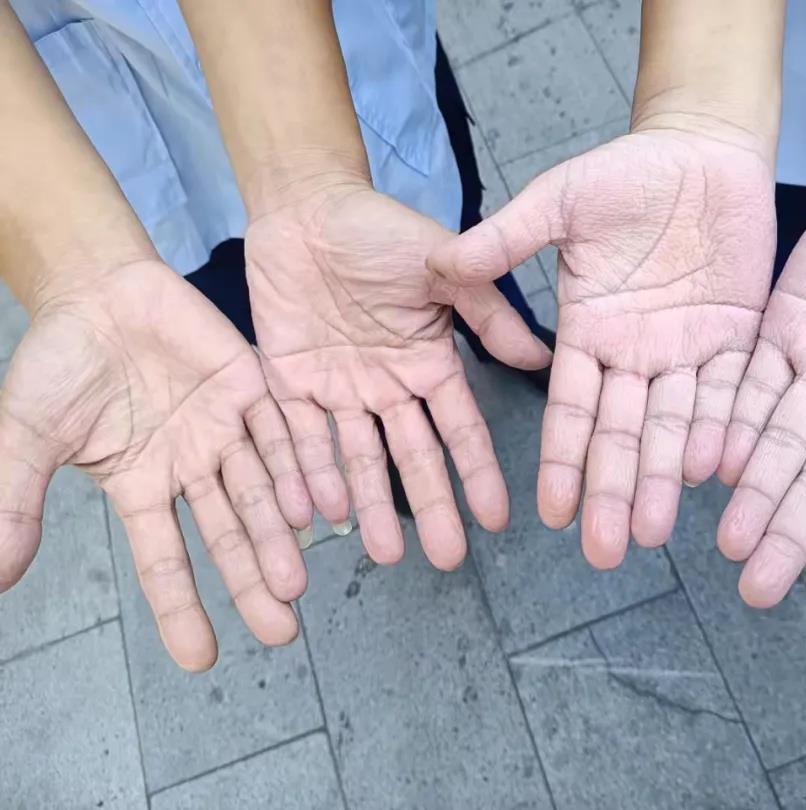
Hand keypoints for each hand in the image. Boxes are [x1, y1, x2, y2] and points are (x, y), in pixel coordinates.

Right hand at [0, 260, 311, 669]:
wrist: (97, 289)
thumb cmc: (59, 363)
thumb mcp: (28, 434)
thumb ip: (16, 499)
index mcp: (143, 486)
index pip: (165, 560)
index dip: (182, 608)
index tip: (202, 658)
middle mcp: (192, 466)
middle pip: (229, 534)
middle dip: (254, 581)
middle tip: (281, 631)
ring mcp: (225, 428)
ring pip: (261, 490)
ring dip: (279, 535)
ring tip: (295, 583)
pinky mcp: (251, 387)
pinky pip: (279, 431)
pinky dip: (296, 467)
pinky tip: (312, 506)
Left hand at [244, 176, 551, 569]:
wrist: (304, 207)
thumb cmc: (380, 229)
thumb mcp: (442, 264)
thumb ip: (487, 312)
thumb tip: (544, 358)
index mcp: (429, 364)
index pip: (460, 429)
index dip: (479, 473)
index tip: (499, 519)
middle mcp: (389, 389)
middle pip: (412, 458)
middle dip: (430, 508)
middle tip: (445, 560)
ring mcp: (339, 392)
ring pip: (357, 460)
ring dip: (370, 506)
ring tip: (384, 555)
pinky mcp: (289, 385)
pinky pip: (298, 437)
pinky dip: (307, 474)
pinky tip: (318, 513)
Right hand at [428, 127, 775, 567]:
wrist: (702, 149)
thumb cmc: (625, 170)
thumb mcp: (559, 200)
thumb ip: (507, 237)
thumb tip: (440, 262)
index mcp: (587, 332)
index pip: (570, 409)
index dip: (562, 461)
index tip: (551, 514)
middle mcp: (634, 355)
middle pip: (621, 434)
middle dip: (611, 491)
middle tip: (604, 553)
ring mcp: (687, 351)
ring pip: (675, 426)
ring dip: (662, 477)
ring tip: (652, 531)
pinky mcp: (737, 338)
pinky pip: (732, 392)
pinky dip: (725, 430)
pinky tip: (713, 473)